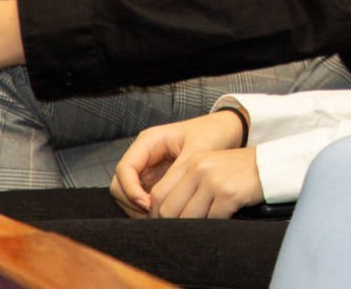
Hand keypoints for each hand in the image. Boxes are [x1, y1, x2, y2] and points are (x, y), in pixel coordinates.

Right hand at [112, 111, 249, 216]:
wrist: (229, 131)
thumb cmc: (214, 133)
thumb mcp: (197, 150)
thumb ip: (177, 172)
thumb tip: (159, 199)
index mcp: (148, 141)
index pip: (124, 169)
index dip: (130, 190)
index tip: (148, 205)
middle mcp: (144, 155)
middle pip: (121, 185)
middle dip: (133, 203)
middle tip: (156, 216)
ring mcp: (149, 169)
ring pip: (130, 196)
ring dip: (140, 210)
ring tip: (163, 217)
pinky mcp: (157, 181)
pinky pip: (144, 199)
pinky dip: (150, 210)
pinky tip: (168, 216)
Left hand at [130, 143, 261, 219]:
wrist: (271, 164)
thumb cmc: (237, 169)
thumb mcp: (209, 166)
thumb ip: (186, 183)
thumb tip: (163, 212)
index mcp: (190, 162)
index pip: (158, 193)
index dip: (156, 213)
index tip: (163, 222)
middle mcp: (199, 169)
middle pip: (168, 209)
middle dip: (172, 224)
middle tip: (181, 229)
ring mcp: (213, 181)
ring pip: (187, 218)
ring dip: (193, 225)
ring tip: (203, 222)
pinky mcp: (229, 194)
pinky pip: (211, 219)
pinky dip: (213, 224)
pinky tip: (222, 217)